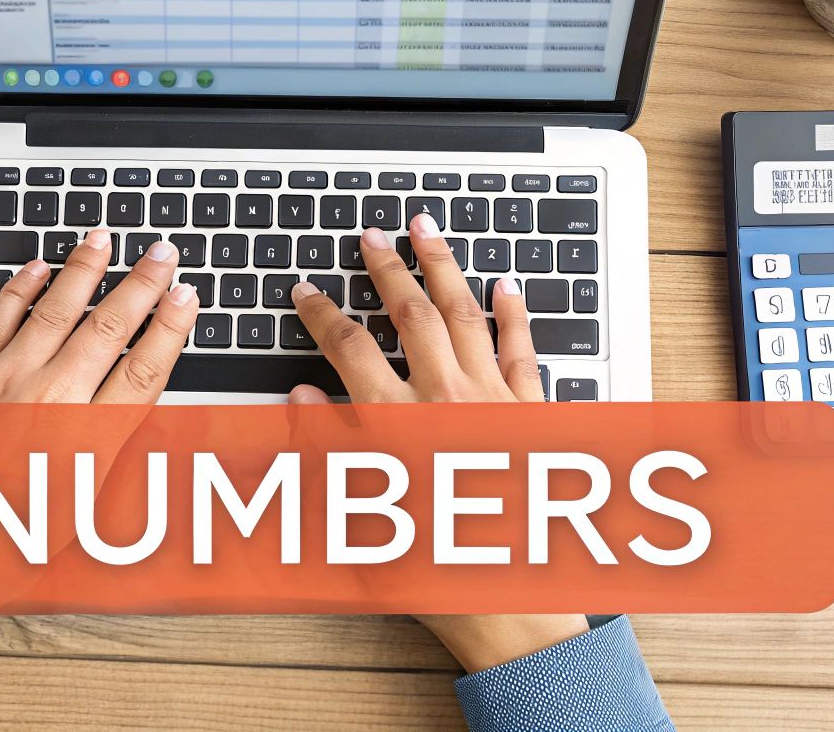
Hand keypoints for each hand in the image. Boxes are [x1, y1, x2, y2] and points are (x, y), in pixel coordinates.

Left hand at [0, 228, 197, 635]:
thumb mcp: (73, 512)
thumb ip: (107, 460)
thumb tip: (140, 426)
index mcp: (84, 442)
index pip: (144, 371)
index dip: (171, 329)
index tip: (188, 298)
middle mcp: (49, 402)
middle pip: (108, 329)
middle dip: (142, 284)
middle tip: (163, 252)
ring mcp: (4, 380)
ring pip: (56, 310)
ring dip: (84, 269)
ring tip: (103, 238)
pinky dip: (21, 287)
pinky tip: (38, 267)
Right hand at [288, 211, 588, 671]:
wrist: (517, 602)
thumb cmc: (436, 569)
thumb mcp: (359, 517)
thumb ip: (327, 452)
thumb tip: (299, 402)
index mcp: (399, 423)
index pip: (349, 350)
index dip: (322, 314)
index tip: (305, 292)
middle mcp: (449, 402)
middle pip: (412, 316)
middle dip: (387, 269)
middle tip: (372, 235)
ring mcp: (496, 402)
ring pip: (467, 316)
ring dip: (445, 268)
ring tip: (428, 230)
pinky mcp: (533, 415)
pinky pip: (522, 350)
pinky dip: (513, 314)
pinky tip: (505, 286)